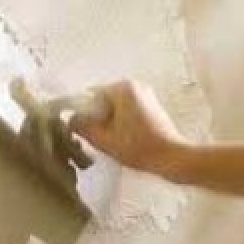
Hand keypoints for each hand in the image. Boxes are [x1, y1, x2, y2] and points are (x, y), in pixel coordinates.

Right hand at [70, 80, 188, 172]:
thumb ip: (82, 127)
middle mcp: (135, 85)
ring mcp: (146, 95)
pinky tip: (124, 140)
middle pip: (103, 101)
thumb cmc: (139, 148)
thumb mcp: (104, 140)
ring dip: (109, 122)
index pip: (90, 96)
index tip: (81, 131)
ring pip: (115, 107)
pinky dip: (122, 123)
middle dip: (97, 118)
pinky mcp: (153, 107)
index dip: (82, 114)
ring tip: (112, 141)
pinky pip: (128, 111)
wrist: (172, 158)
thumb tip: (71, 120)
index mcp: (122, 88)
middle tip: (99, 139)